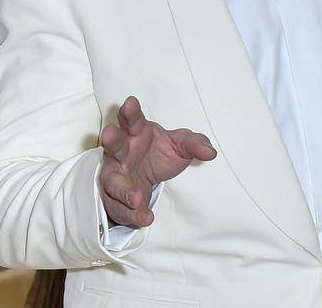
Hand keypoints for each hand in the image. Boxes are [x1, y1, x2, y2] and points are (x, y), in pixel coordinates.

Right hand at [98, 96, 215, 228]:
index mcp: (136, 133)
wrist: (146, 177)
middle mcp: (121, 152)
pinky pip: (118, 207)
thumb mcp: (180, 146)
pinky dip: (131, 214)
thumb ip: (195, 145)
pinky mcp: (114, 198)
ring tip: (138, 198)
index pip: (132, 120)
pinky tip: (145, 218)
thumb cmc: (159, 152)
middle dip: (111, 139)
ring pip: (112, 181)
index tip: (130, 102)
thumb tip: (211, 152)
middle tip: (110, 134)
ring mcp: (114, 175)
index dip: (130, 112)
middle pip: (113, 145)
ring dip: (123, 189)